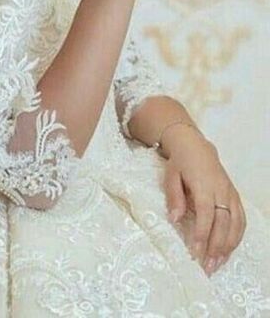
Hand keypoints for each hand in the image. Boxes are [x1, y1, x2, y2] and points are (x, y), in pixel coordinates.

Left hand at [162, 127, 246, 275]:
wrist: (196, 147)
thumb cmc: (180, 162)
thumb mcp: (171, 175)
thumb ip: (174, 197)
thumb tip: (175, 219)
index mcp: (204, 185)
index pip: (206, 214)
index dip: (202, 234)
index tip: (195, 252)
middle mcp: (221, 191)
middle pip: (223, 223)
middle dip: (215, 247)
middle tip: (207, 266)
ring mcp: (231, 194)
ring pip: (235, 224)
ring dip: (227, 247)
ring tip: (217, 264)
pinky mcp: (235, 197)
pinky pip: (241, 220)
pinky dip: (237, 237)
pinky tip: (228, 250)